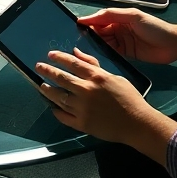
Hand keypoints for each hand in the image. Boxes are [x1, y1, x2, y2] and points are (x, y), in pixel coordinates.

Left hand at [36, 47, 176, 158]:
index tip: (50, 55)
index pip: (72, 63)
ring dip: (47, 90)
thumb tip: (76, 54)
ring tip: (41, 86)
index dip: (59, 58)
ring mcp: (82, 108)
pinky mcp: (82, 123)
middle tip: (39, 67)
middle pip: (61, 78)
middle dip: (47, 71)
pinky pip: (63, 116)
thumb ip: (94, 65)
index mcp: (96, 77)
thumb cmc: (129, 98)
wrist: (137, 123)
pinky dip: (56, 111)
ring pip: (58, 97)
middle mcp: (86, 91)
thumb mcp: (114, 76)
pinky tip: (52, 107)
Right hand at [76, 7, 176, 64]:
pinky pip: (111, 53)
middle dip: (89, 35)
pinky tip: (96, 58)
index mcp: (119, 18)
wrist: (173, 44)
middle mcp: (118, 29)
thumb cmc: (154, 27)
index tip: (76, 27)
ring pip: (103, 43)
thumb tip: (90, 17)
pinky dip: (104, 54)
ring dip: (95, 46)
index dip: (89, 22)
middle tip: (77, 42)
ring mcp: (122, 42)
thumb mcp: (133, 16)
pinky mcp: (126, 54)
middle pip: (99, 32)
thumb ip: (112, 15)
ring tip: (83, 51)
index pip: (100, 19)